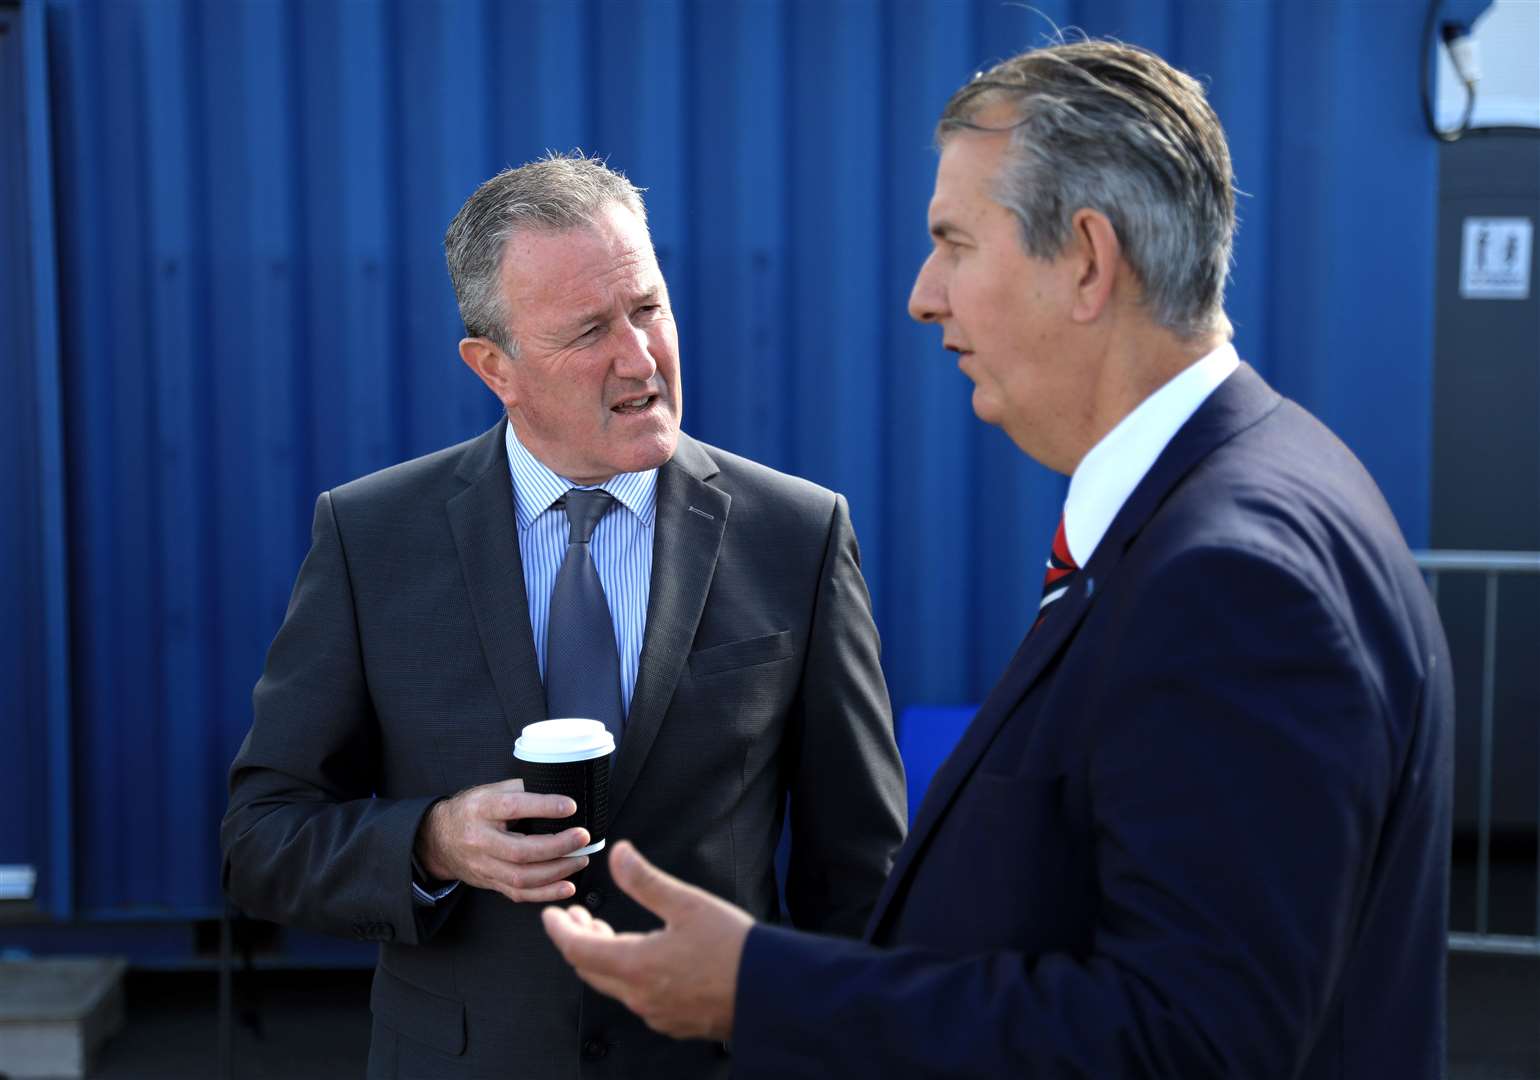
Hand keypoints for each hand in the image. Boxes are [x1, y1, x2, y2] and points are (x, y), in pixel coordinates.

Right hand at [415, 778, 590, 902]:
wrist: (438, 838)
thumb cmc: (471, 811)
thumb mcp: (490, 791)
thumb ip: (521, 789)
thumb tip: (556, 788)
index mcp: (481, 809)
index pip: (513, 807)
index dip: (543, 807)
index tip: (570, 806)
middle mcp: (480, 840)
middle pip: (520, 850)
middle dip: (557, 846)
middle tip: (582, 838)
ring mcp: (484, 865)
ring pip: (521, 877)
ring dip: (557, 871)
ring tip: (580, 859)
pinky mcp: (490, 882)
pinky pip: (519, 893)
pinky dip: (546, 893)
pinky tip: (567, 886)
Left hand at [542, 840, 752, 1040]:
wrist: (769, 992)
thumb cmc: (733, 949)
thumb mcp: (687, 904)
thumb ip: (646, 881)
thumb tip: (619, 854)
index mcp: (635, 965)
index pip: (576, 949)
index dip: (558, 929)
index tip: (550, 914)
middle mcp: (638, 995)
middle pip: (590, 969)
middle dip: (577, 939)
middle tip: (577, 916)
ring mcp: (655, 1013)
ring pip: (612, 984)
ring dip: (601, 956)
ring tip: (605, 931)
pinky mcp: (672, 1021)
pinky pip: (636, 997)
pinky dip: (625, 973)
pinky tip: (641, 956)